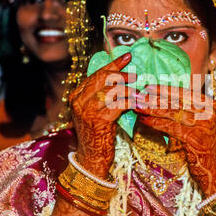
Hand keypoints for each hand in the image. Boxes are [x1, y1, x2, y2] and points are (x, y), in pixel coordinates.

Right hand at [68, 53, 136, 178]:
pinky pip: (119, 104)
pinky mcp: (99, 119)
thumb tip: (119, 78)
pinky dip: (131, 102)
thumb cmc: (96, 134)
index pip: (96, 74)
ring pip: (112, 90)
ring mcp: (87, 109)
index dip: (113, 64)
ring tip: (139, 91)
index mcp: (76, 96)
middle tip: (135, 73)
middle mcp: (79, 100)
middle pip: (103, 77)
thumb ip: (101, 95)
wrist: (91, 158)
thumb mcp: (94, 111)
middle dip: (121, 72)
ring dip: (129, 89)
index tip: (126, 56)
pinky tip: (138, 103)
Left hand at [133, 85, 215, 199]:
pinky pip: (169, 126)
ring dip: (152, 110)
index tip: (148, 87)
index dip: (164, 89)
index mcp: (211, 105)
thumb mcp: (197, 122)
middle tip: (138, 96)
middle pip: (176, 102)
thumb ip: (185, 109)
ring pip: (171, 113)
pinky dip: (155, 123)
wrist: (213, 168)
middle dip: (155, 99)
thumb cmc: (201, 144)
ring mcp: (203, 124)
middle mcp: (209, 112)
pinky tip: (144, 121)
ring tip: (138, 108)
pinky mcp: (194, 137)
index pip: (184, 92)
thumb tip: (159, 97)